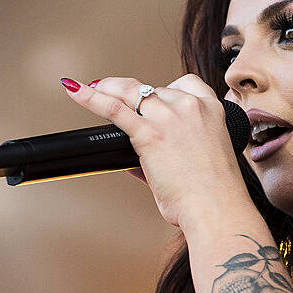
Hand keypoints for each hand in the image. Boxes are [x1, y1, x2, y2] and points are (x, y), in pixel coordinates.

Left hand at [62, 75, 252, 228]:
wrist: (217, 209)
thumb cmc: (215, 194)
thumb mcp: (202, 159)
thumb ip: (175, 151)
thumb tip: (139, 162)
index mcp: (211, 110)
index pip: (185, 83)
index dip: (165, 90)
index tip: (152, 96)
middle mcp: (190, 107)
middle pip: (153, 89)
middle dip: (133, 95)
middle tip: (112, 94)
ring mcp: (169, 117)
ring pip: (131, 92)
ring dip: (109, 90)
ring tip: (94, 89)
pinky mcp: (149, 134)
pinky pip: (113, 108)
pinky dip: (90, 97)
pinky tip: (75, 90)